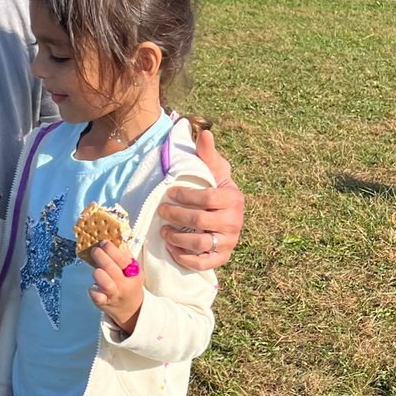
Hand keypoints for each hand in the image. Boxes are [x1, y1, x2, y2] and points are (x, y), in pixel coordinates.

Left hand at [87, 241, 143, 332]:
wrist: (131, 310)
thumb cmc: (129, 285)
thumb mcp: (134, 271)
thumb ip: (125, 255)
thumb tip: (115, 239)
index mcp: (134, 274)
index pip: (123, 259)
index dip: (111, 249)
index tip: (104, 242)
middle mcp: (125, 285)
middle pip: (111, 268)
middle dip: (100, 256)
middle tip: (95, 250)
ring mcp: (114, 294)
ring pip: (104, 281)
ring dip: (97, 272)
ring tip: (97, 270)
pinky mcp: (104, 303)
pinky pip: (95, 295)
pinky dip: (92, 289)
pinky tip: (94, 286)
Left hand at [157, 129, 243, 270]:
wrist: (224, 213)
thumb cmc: (214, 187)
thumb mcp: (212, 170)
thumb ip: (207, 154)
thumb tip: (204, 133)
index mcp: (233, 198)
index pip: (208, 198)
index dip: (186, 195)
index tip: (169, 192)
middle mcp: (235, 221)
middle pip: (201, 220)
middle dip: (176, 215)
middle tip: (161, 211)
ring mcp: (229, 241)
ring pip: (201, 243)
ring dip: (177, 237)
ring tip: (163, 230)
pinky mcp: (222, 257)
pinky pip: (203, 263)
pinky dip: (185, 258)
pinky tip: (171, 248)